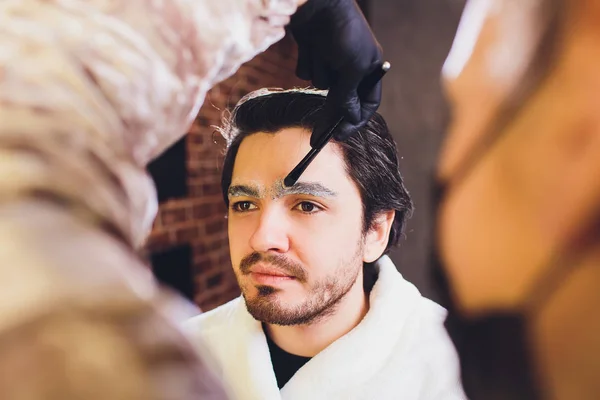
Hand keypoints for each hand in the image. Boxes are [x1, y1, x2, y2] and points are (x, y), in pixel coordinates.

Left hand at [289, 0, 382, 144]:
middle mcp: (352, 65)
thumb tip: (349, 118)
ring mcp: (331, 59)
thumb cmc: (343, 31)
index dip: (355, 121)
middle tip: (317, 133)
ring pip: (321, 84)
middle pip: (342, 99)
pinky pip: (307, 70)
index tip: (339, 136)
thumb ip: (348, 96)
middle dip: (331, 111)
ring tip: (321, 52)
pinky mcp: (313, 52)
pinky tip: (309, 47)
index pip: (368, 103)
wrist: (316, 2)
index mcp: (370, 67)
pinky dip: (307, 62)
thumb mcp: (352, 68)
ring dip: (319, 73)